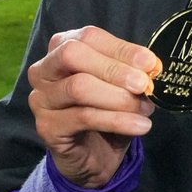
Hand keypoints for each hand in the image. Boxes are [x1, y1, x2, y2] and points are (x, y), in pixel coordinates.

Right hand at [27, 26, 159, 187]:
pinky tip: (140, 126)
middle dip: (114, 69)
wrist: (95, 154)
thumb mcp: (122, 85)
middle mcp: (44, 70)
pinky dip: (117, 121)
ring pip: (79, 87)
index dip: (122, 49)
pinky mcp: (46, 126)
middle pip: (73, 55)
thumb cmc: (108, 110)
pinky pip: (84, 117)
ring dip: (119, 98)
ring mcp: (41, 98)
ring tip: (145, 109)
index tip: (150, 63)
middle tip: (143, 85)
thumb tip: (151, 66)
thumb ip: (131, 71)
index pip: (89, 37)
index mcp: (62, 48)